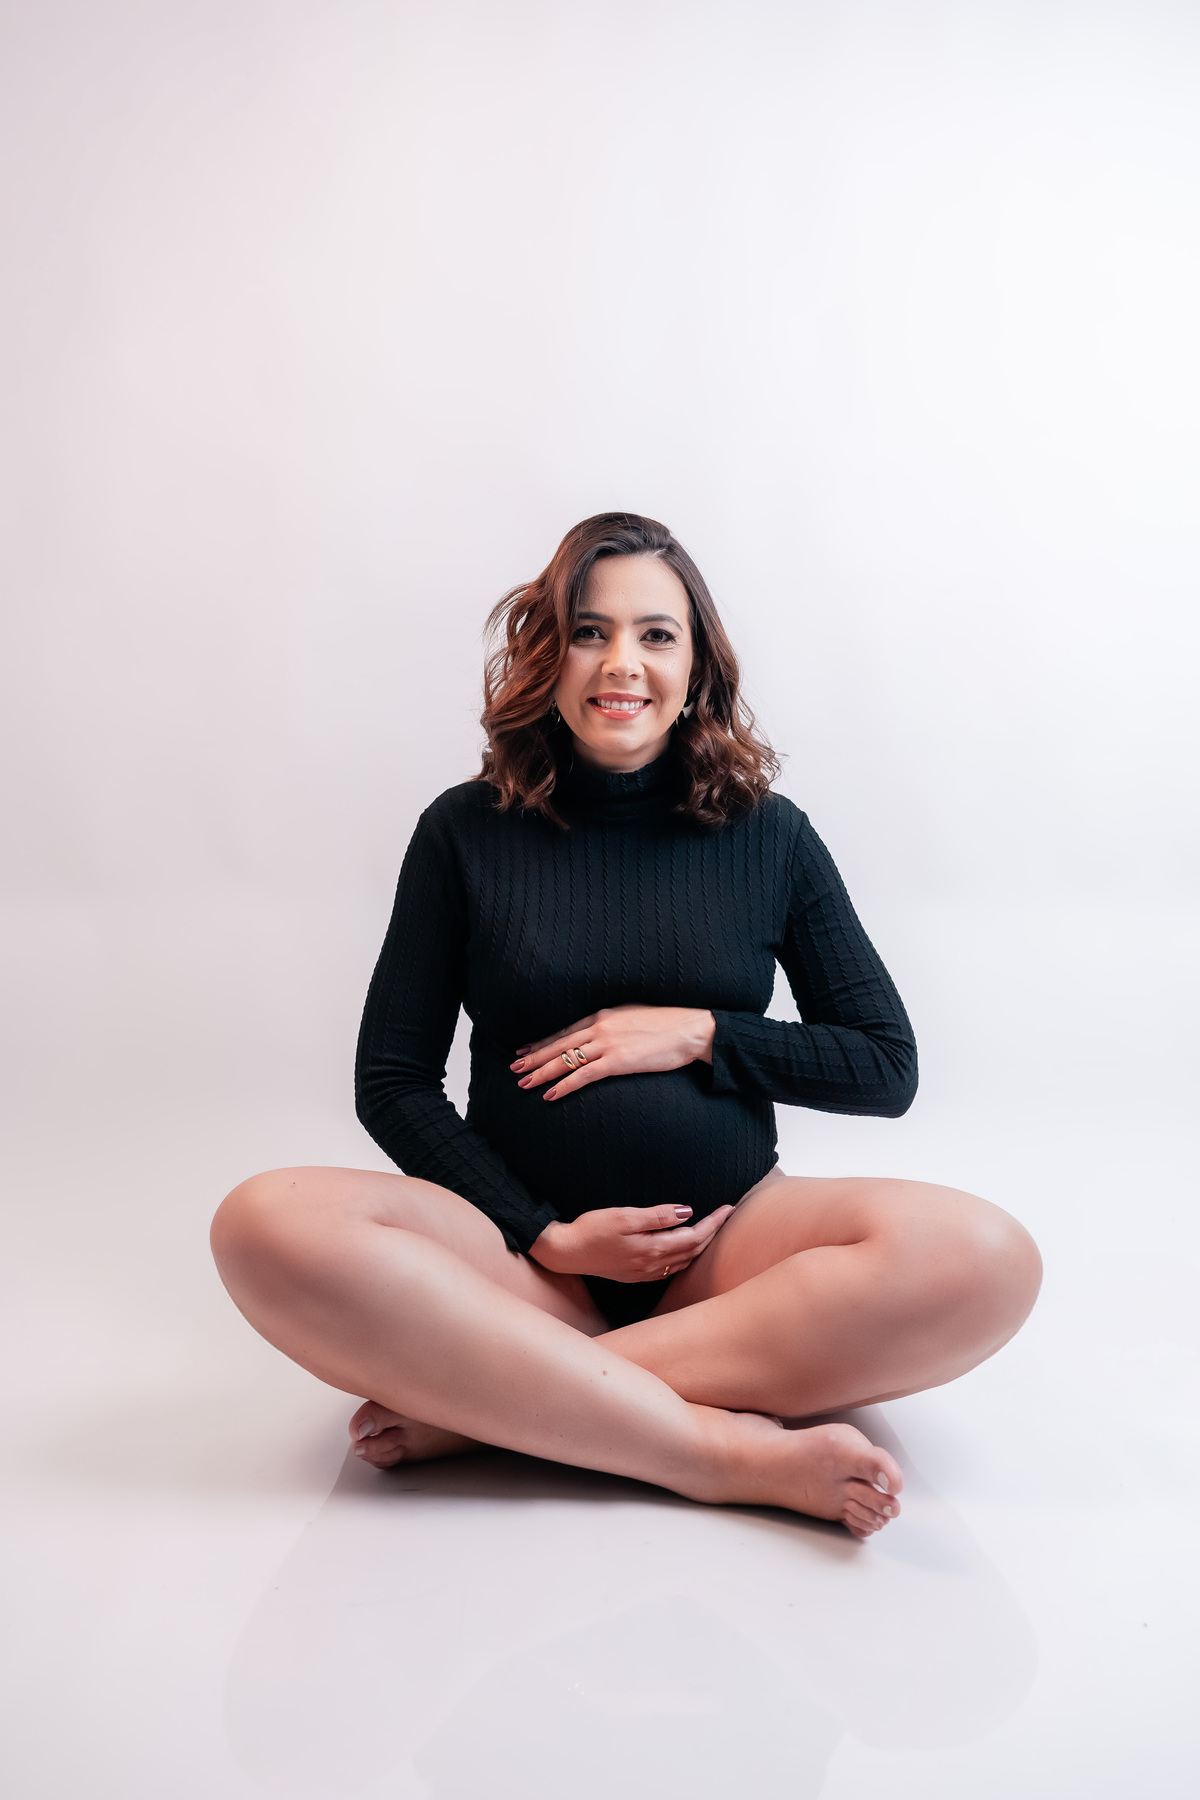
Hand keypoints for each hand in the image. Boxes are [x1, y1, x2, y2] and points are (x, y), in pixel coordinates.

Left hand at [511, 1004, 715, 1101]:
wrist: (691, 1028)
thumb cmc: (668, 1023)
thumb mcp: (634, 1015)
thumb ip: (615, 1024)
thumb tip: (604, 1033)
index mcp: (603, 1014)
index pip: (564, 1030)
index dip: (542, 1041)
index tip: (525, 1048)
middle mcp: (600, 1027)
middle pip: (558, 1044)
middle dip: (533, 1056)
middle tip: (513, 1066)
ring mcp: (608, 1044)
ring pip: (565, 1060)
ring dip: (541, 1072)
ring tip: (523, 1082)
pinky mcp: (618, 1061)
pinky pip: (583, 1076)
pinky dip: (563, 1086)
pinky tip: (550, 1095)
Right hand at [529, 1203, 734, 1282]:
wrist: (566, 1252)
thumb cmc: (592, 1230)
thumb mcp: (625, 1216)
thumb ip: (657, 1216)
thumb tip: (687, 1213)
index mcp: (653, 1249)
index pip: (694, 1237)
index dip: (714, 1223)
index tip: (728, 1209)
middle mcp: (653, 1266)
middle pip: (693, 1251)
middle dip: (712, 1232)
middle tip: (725, 1215)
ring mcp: (645, 1273)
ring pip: (683, 1261)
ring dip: (699, 1246)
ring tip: (711, 1229)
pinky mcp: (636, 1275)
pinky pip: (670, 1267)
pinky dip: (684, 1256)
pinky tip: (684, 1249)